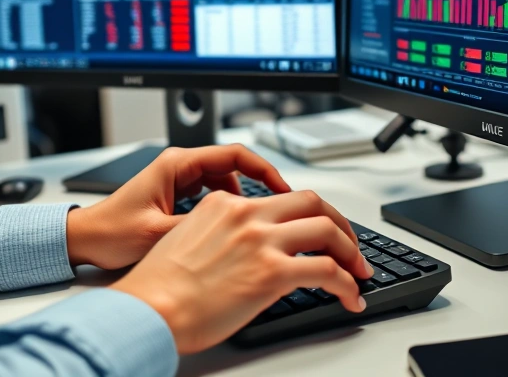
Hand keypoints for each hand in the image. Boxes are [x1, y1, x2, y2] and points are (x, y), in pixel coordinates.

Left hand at [65, 145, 290, 269]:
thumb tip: (235, 230)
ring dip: (241, 198)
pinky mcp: (176, 193)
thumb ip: (199, 228)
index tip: (282, 188)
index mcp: (176, 164)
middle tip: (276, 208)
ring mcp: (178, 178)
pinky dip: (226, 206)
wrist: (85, 240)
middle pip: (232, 166)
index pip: (233, 155)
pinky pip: (211, 193)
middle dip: (257, 184)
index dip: (263, 169)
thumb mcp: (159, 233)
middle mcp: (179, 166)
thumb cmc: (111, 233)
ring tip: (255, 220)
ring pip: (224, 180)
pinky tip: (231, 226)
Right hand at [110, 189, 373, 353]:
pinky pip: (328, 270)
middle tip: (349, 246)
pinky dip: (347, 284)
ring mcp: (262, 241)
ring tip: (359, 273)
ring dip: (351, 252)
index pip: (280, 198)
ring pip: (327, 230)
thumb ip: (220, 235)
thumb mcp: (186, 241)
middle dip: (339, 223)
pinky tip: (350, 298)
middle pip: (312, 202)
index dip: (307, 215)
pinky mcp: (274, 272)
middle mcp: (247, 214)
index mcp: (225, 204)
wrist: (149, 309)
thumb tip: (244, 252)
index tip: (317, 230)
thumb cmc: (159, 289)